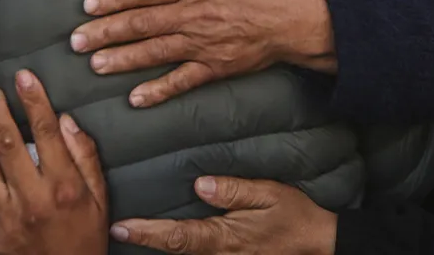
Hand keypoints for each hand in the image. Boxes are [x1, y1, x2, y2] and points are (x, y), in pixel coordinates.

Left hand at [0, 71, 107, 254]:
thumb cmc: (82, 245)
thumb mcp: (99, 203)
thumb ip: (86, 159)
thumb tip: (66, 121)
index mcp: (64, 188)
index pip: (45, 131)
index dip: (33, 99)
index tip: (24, 76)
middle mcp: (31, 200)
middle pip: (6, 141)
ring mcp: (3, 217)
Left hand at [71, 0, 335, 108]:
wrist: (299, 20)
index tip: (88, 4)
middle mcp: (193, 16)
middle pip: (141, 24)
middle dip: (105, 32)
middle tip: (76, 40)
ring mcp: (203, 45)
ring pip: (153, 52)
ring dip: (121, 59)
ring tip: (94, 64)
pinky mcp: (214, 68)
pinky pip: (181, 81)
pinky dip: (157, 91)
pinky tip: (133, 98)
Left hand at [111, 177, 336, 254]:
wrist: (320, 245)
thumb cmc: (296, 217)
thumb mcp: (269, 195)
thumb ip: (234, 190)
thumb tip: (200, 185)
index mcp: (224, 237)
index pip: (177, 236)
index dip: (146, 233)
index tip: (120, 227)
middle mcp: (219, 254)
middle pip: (172, 251)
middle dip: (143, 241)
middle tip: (113, 230)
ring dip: (159, 245)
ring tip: (131, 232)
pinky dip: (179, 248)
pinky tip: (164, 238)